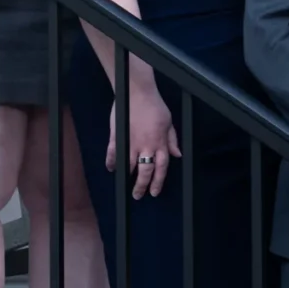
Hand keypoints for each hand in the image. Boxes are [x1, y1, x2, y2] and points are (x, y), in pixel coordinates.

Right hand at [107, 73, 180, 198]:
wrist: (137, 92)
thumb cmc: (154, 105)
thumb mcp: (169, 122)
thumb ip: (171, 140)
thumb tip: (177, 154)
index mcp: (159, 143)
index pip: (161, 168)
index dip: (158, 182)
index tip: (154, 192)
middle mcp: (146, 145)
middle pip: (145, 171)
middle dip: (142, 185)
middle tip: (138, 195)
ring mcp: (130, 141)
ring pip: (129, 165)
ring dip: (128, 176)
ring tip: (126, 185)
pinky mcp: (117, 135)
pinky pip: (113, 152)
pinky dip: (111, 161)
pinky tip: (111, 168)